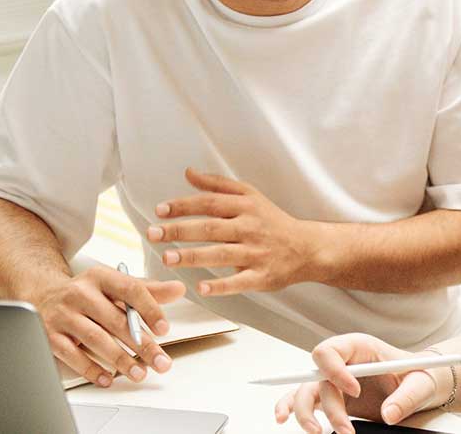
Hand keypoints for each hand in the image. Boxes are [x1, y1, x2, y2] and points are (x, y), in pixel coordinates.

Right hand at [31, 265, 185, 386]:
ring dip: (120, 359)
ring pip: (95, 339)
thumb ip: (148, 289)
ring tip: (139, 373)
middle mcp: (79, 292)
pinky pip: (72, 355)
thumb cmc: (89, 293)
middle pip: (116, 320)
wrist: (42, 294)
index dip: (149, 309)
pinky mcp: (48, 334)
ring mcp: (62, 314)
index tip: (164, 329)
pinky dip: (92, 369)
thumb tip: (179, 289)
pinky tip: (109, 378)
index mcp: (100, 276)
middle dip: (142, 344)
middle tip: (161, 362)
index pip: (130, 289)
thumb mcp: (116, 285)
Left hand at [147, 167, 317, 295]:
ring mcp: (256, 252)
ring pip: (221, 253)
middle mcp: (250, 227)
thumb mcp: (250, 196)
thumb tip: (188, 173)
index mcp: (246, 206)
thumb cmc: (272, 221)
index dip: (184, 205)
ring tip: (167, 258)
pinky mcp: (262, 276)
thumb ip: (218, 185)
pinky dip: (220, 285)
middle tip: (153, 234)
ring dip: (193, 256)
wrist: (307, 248)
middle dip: (180, 230)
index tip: (160, 210)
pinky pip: (239, 281)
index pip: (210, 203)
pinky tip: (201, 287)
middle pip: (211, 228)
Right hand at [274, 334, 446, 433]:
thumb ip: (406, 397)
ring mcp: (334, 380)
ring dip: (305, 412)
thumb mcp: (421, 383)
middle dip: (327, 404)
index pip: (331, 351)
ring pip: (305, 391)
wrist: (420, 386)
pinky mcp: (332, 398)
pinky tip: (283, 418)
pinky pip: (303, 399)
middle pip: (317, 377)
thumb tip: (389, 415)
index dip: (335, 370)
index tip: (355, 391)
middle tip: (345, 429)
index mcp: (359, 347)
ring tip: (319, 433)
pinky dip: (290, 407)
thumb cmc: (419, 376)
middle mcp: (342, 361)